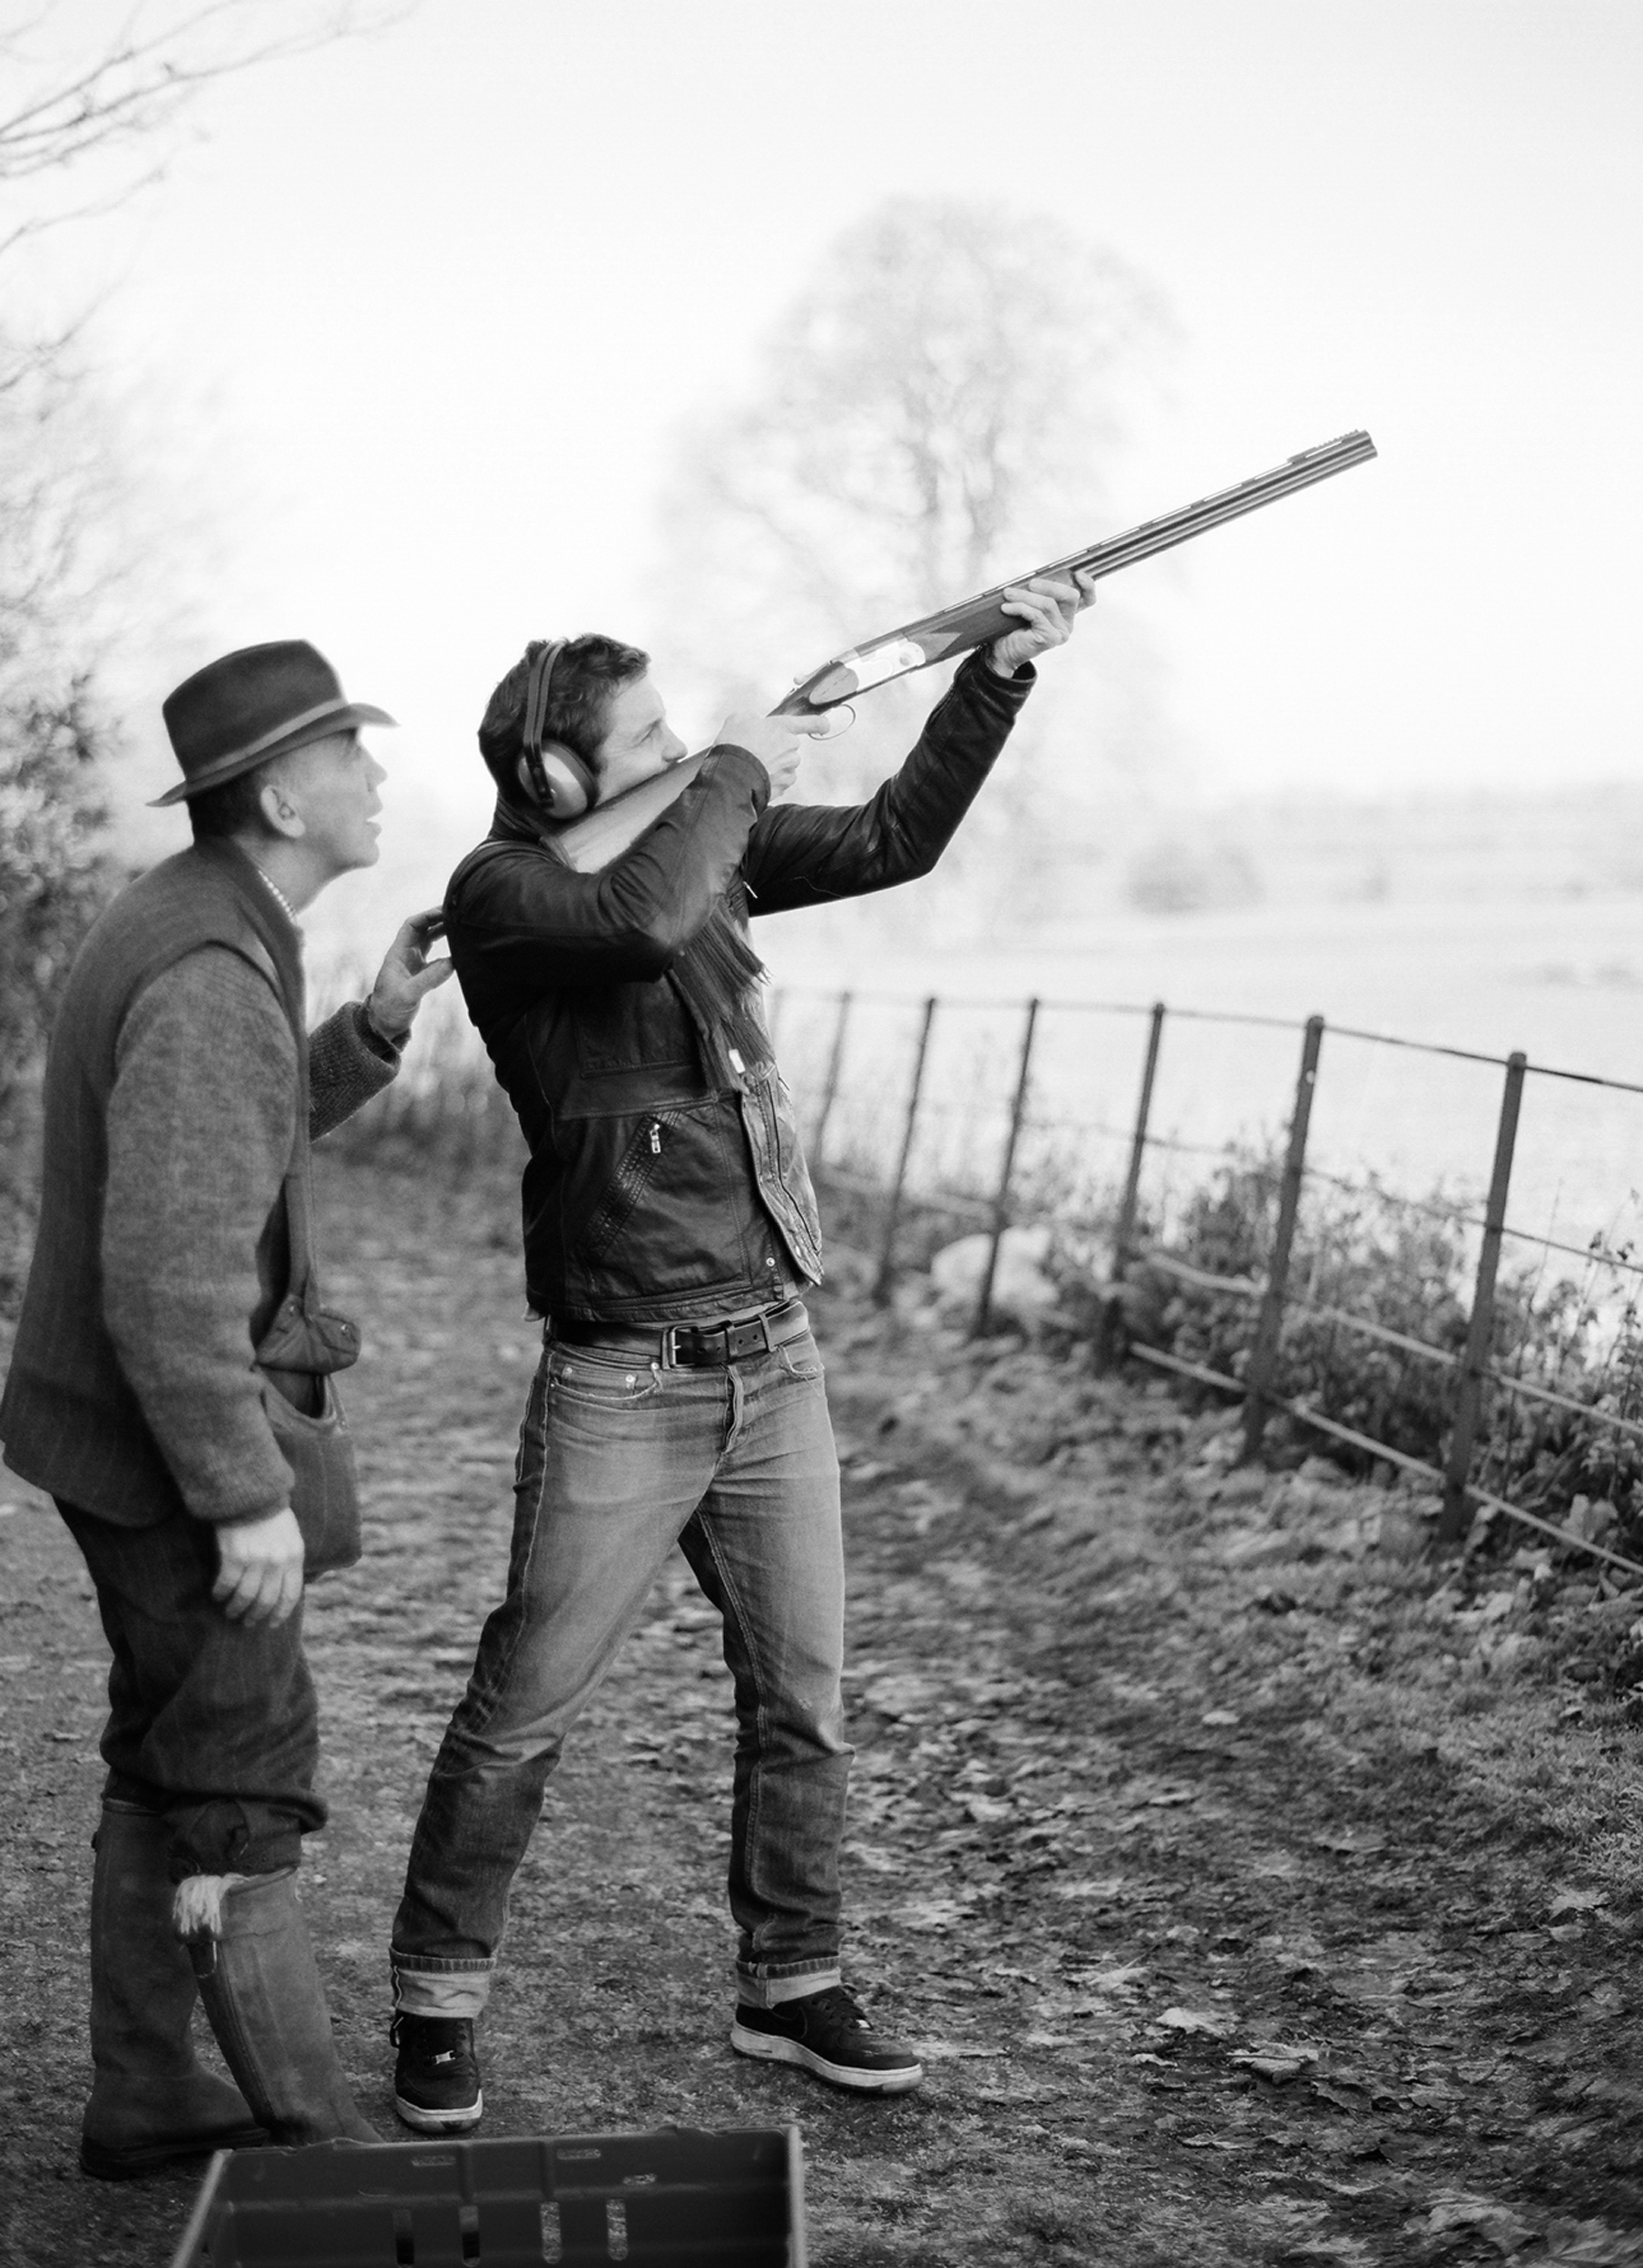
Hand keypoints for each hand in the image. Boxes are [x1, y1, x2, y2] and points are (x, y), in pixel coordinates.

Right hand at [213, 1507, 304, 1626]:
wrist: (252, 1494)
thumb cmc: (272, 1516)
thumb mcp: (292, 1538)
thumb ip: (290, 1562)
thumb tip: (285, 1588)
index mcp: (294, 1557)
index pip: (290, 1595)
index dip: (280, 1614)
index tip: (271, 1624)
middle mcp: (276, 1562)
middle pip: (266, 1600)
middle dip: (256, 1616)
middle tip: (248, 1622)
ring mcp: (255, 1560)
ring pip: (246, 1596)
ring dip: (237, 1609)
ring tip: (231, 1613)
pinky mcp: (234, 1556)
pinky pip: (226, 1584)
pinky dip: (221, 1593)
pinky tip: (217, 1596)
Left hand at [366, 910, 453, 1041]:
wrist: (383, 1025)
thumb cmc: (389, 1009)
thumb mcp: (408, 994)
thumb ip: (430, 978)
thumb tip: (452, 963)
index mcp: (398, 953)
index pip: (412, 925)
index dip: (428, 916)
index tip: (445, 912)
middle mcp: (405, 955)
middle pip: (423, 929)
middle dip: (439, 920)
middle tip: (458, 916)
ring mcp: (413, 964)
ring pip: (429, 941)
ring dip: (444, 933)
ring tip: (461, 928)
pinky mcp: (420, 975)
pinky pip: (435, 958)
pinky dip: (447, 953)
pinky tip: (458, 953)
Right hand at [715, 710, 831, 800]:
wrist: (732, 774)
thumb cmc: (735, 744)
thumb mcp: (739, 719)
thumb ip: (752, 719)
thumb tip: (753, 723)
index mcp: (783, 727)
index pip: (810, 722)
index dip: (819, 724)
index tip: (823, 726)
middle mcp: (791, 748)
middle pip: (790, 747)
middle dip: (777, 749)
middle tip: (756, 750)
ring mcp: (789, 769)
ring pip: (786, 766)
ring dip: (774, 766)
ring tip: (754, 766)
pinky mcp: (783, 786)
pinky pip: (780, 782)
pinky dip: (770, 781)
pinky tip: (756, 777)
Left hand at [985, 569, 1097, 678]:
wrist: (1002, 651)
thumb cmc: (1013, 625)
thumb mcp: (1029, 603)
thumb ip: (1038, 591)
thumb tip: (1035, 577)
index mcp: (1066, 613)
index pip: (1087, 599)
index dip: (1088, 585)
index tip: (1078, 574)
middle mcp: (1067, 624)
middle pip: (1069, 596)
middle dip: (1049, 585)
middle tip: (1030, 583)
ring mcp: (1060, 633)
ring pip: (1048, 604)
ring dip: (1025, 596)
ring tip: (1008, 594)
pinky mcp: (1050, 639)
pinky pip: (1036, 615)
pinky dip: (1019, 607)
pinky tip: (1006, 608)